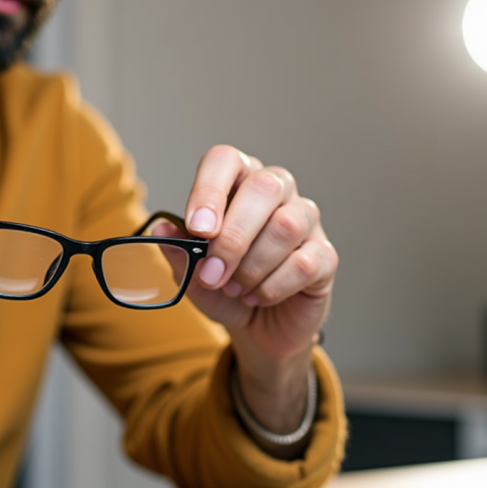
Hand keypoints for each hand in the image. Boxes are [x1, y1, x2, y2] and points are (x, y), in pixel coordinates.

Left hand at [162, 145, 336, 362]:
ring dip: (252, 266)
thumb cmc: (224, 288)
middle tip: (213, 274)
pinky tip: (257, 297)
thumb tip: (162, 229)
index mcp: (237, 183)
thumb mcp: (191, 275)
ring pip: (286, 225)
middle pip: (263, 188)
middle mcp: (276, 191)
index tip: (197, 228)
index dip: (209, 190)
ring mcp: (305, 220)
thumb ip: (178, 251)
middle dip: (233, 237)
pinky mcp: (325, 255)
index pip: (225, 160)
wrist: (256, 327)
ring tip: (234, 288)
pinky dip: (272, 287)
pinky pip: (304, 263)